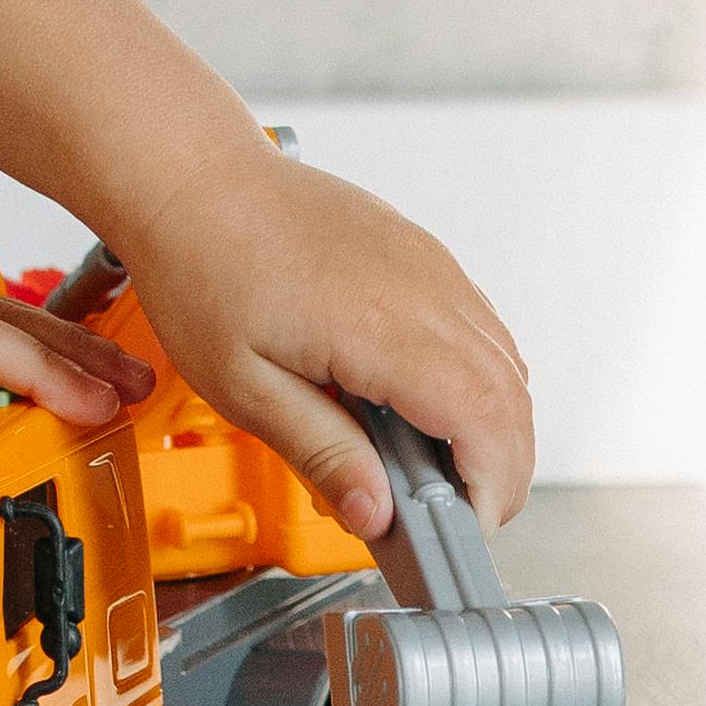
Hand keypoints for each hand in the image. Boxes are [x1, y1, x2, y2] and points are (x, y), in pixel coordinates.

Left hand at [106, 137, 533, 534]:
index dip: (492, 486)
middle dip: (501, 471)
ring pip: (507, 362)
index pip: (486, 420)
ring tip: (437, 472)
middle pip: (511, 398)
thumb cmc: (202, 265)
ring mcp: (430, 266)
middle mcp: (423, 290)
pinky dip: (479, 380)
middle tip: (453, 518)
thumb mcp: (243, 385)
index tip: (464, 527)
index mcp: (381, 326)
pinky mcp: (423, 255)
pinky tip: (429, 409)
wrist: (194, 177)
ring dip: (494, 426)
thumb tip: (374, 515)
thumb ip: (320, 452)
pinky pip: (481, 327)